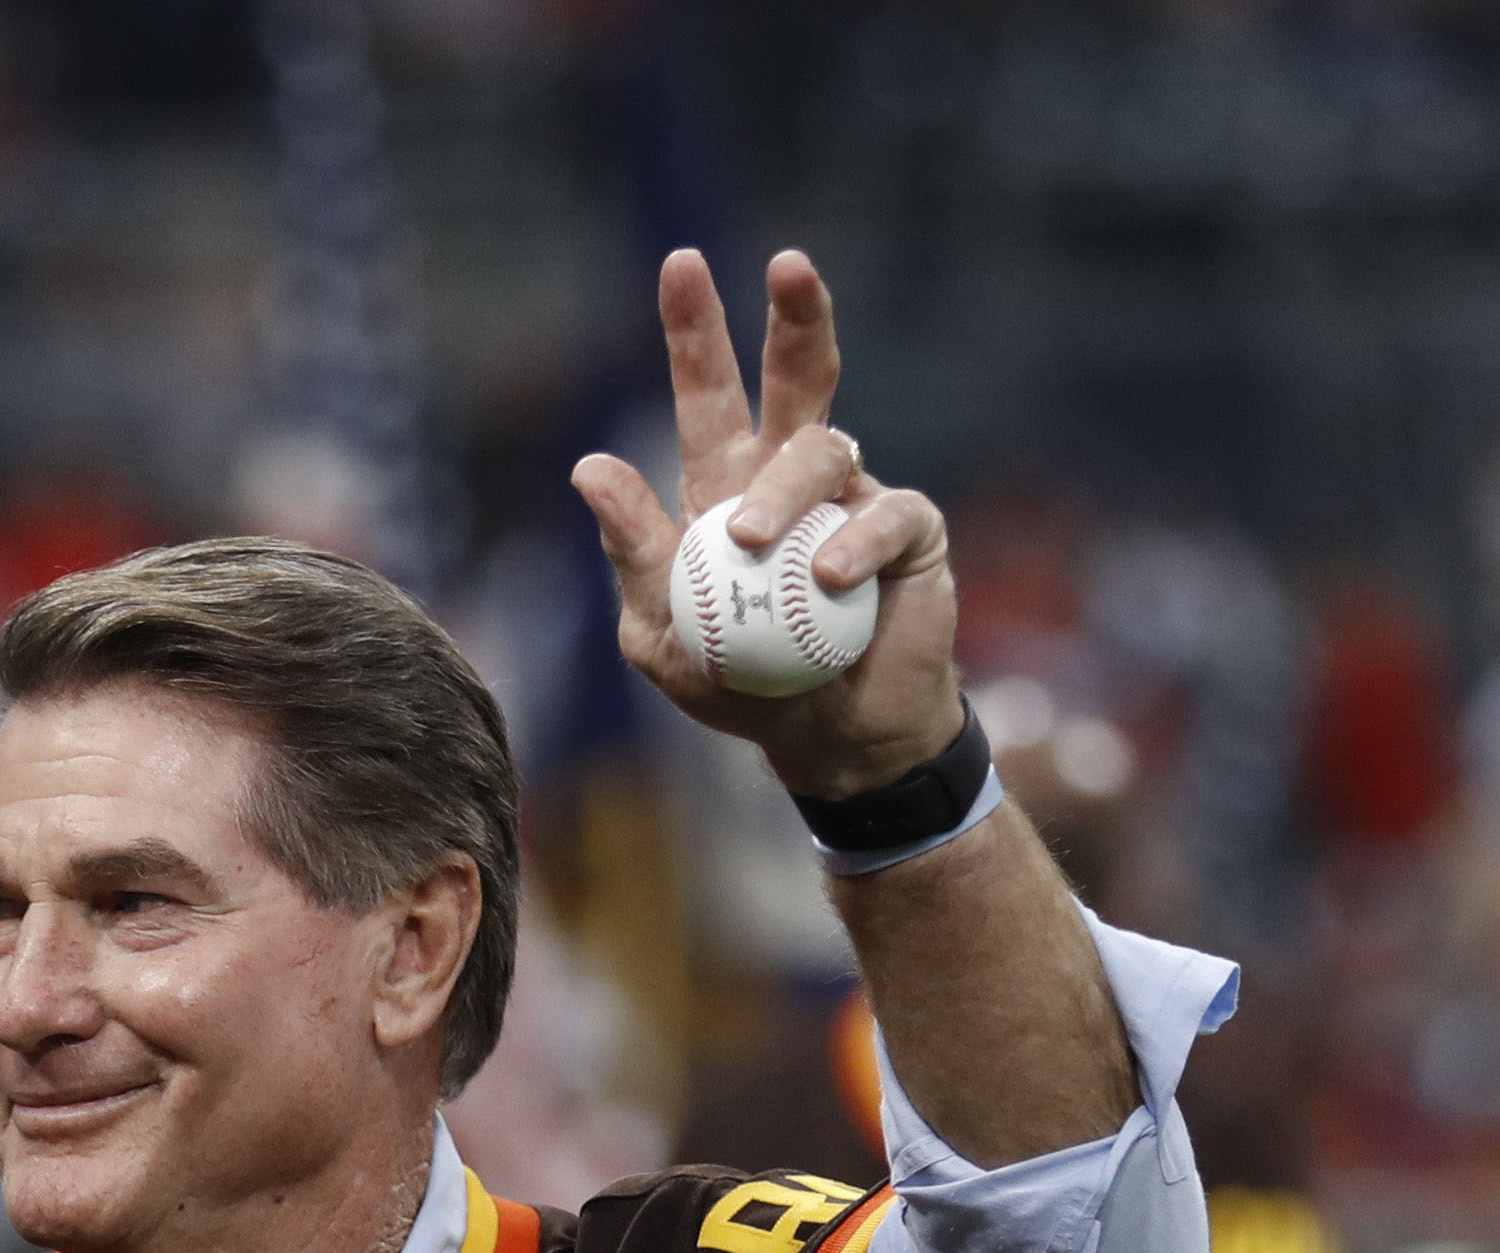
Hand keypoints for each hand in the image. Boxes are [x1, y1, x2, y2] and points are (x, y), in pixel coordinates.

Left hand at [572, 250, 965, 800]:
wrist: (831, 740)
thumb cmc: (743, 685)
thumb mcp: (662, 634)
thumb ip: (635, 555)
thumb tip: (589, 467)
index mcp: (727, 484)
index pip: (709, 394)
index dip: (696, 331)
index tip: (682, 263)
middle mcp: (795, 476)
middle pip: (797, 377)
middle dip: (793, 317)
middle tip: (787, 264)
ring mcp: (857, 498)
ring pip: (823, 451)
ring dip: (783, 491)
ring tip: (756, 546)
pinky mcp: (910, 533)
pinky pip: (885, 517)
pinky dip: (851, 544)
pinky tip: (828, 576)